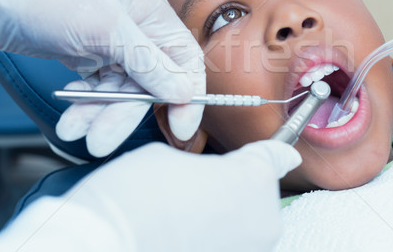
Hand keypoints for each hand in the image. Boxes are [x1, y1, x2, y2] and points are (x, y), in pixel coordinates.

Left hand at [0, 0, 204, 156]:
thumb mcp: (105, 28)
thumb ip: (148, 61)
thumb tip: (183, 91)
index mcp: (152, 13)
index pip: (185, 60)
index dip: (187, 95)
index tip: (180, 127)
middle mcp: (139, 30)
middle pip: (151, 83)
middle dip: (124, 114)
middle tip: (102, 140)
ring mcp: (116, 45)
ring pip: (123, 92)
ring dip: (99, 113)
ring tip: (73, 129)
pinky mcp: (94, 57)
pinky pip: (101, 90)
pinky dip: (87, 103)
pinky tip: (71, 106)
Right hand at [0, 141, 301, 251]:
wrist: (109, 242)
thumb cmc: (134, 195)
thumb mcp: (168, 157)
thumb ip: (207, 162)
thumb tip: (213, 175)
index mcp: (253, 178)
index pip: (273, 157)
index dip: (274, 151)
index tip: (283, 152)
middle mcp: (263, 221)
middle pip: (259, 195)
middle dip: (237, 187)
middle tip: (199, 187)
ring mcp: (249, 251)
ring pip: (246, 224)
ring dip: (227, 217)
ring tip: (186, 215)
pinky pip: (231, 243)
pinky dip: (216, 238)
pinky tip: (184, 234)